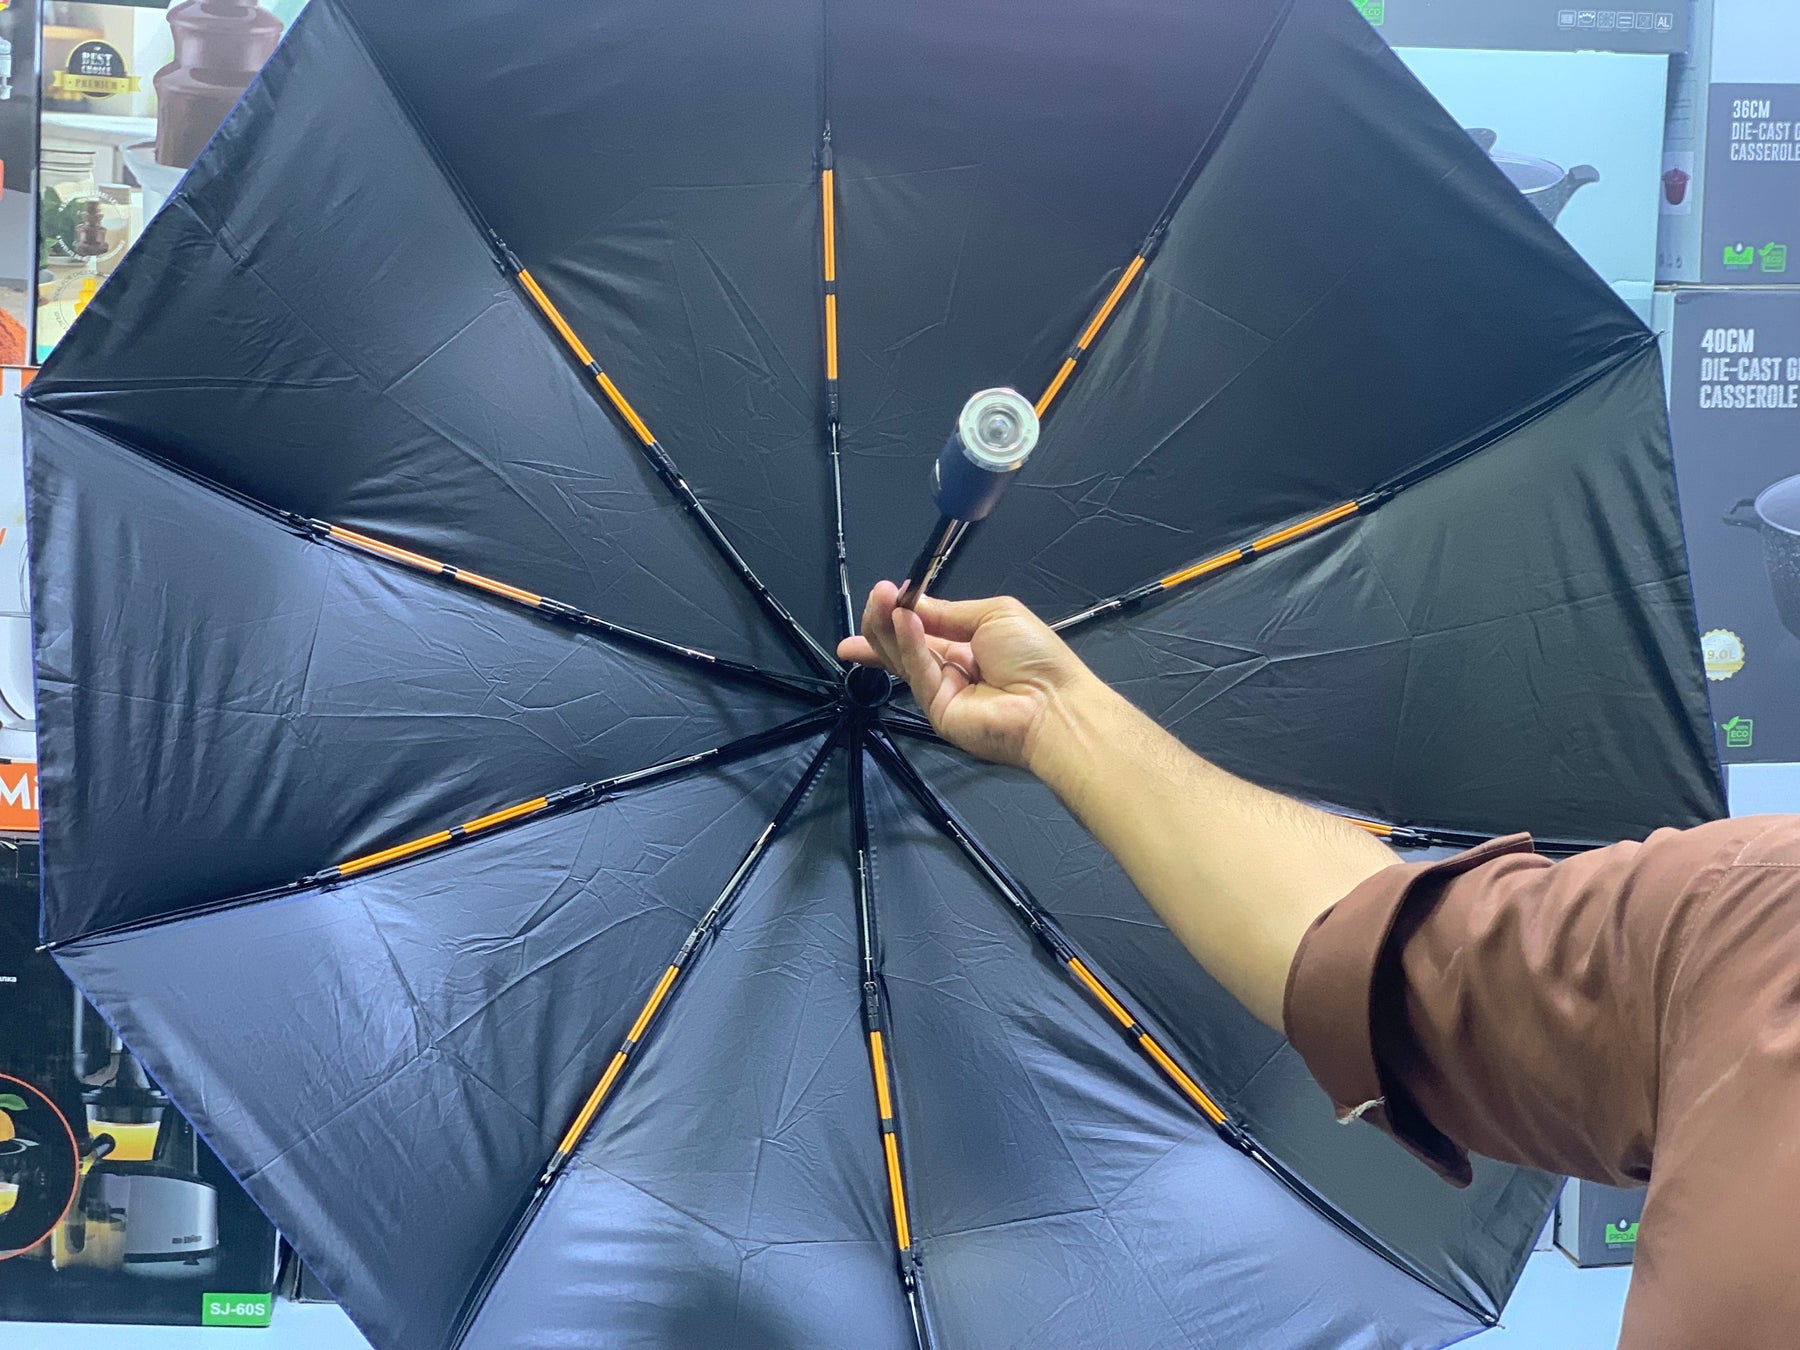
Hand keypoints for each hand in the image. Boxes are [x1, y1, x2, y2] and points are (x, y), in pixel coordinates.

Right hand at [838, 582, 1096, 769]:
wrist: (1054, 704)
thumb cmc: (1034, 655)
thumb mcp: (993, 614)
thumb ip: (949, 611)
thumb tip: (912, 604)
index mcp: (968, 645)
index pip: (923, 628)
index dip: (901, 612)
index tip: (886, 592)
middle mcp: (950, 668)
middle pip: (904, 644)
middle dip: (885, 619)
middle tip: (877, 595)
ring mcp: (942, 691)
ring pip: (903, 658)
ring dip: (889, 626)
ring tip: (880, 599)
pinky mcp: (936, 710)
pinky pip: (919, 672)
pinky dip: (909, 644)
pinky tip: (903, 621)